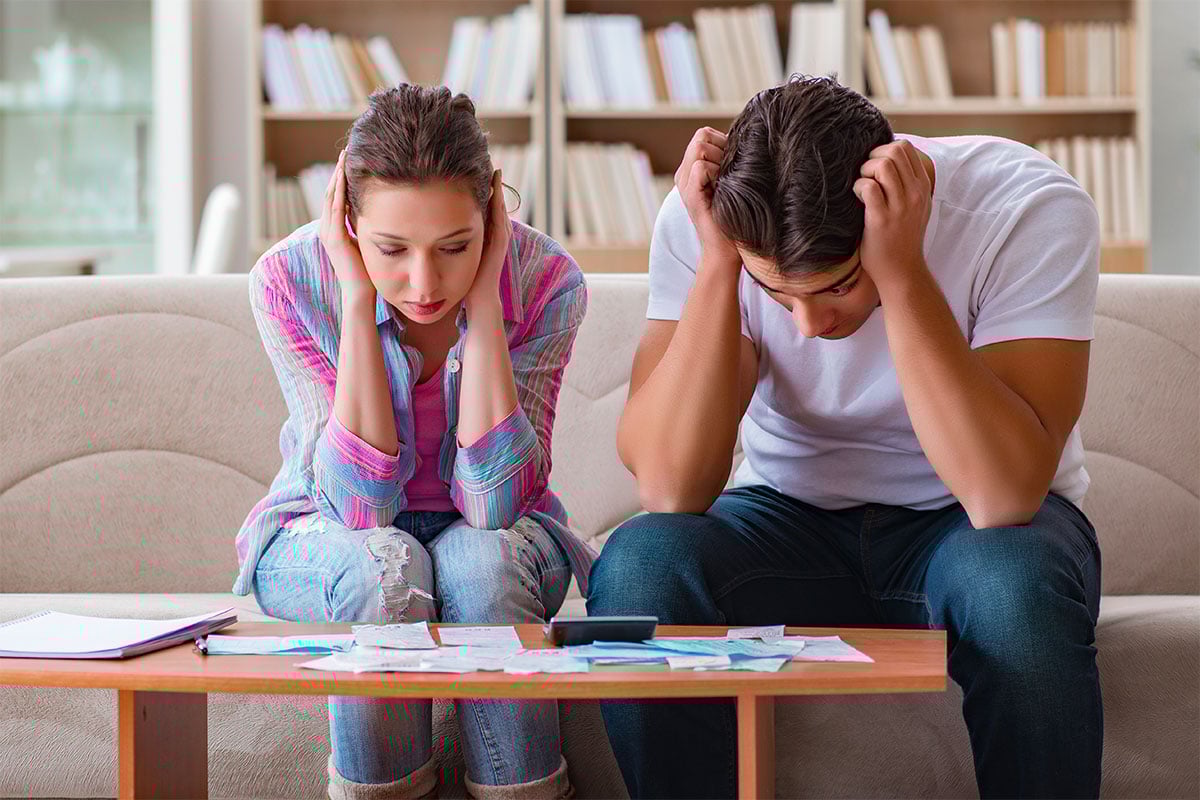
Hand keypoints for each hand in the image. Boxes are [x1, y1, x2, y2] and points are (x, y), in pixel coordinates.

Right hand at [319, 149, 374, 304]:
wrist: (361, 294)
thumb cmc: (368, 272)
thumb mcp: (366, 241)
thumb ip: (366, 226)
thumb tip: (377, 211)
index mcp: (333, 229)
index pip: (337, 196)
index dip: (342, 177)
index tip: (351, 159)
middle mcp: (326, 228)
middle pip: (331, 191)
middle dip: (339, 170)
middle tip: (346, 150)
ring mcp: (327, 232)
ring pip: (331, 196)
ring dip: (338, 175)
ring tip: (344, 156)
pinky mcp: (333, 238)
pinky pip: (336, 208)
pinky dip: (340, 191)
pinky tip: (346, 177)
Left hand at [464, 168, 508, 312]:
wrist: (479, 299)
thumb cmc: (464, 280)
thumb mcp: (455, 253)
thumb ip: (450, 240)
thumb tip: (430, 227)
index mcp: (484, 235)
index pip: (483, 207)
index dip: (479, 190)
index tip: (472, 171)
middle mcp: (495, 234)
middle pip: (493, 202)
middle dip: (491, 184)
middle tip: (487, 161)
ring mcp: (500, 237)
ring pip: (499, 206)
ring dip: (497, 188)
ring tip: (492, 168)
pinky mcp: (501, 241)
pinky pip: (500, 216)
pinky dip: (498, 200)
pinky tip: (494, 186)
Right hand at [674, 127, 740, 270]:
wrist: (726, 250)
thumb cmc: (736, 217)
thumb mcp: (732, 182)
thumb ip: (729, 161)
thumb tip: (744, 138)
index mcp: (692, 170)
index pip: (704, 134)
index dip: (722, 140)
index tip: (735, 161)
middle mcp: (684, 174)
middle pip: (701, 136)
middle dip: (722, 147)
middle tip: (732, 171)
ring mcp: (684, 184)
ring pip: (700, 147)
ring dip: (720, 160)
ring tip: (727, 181)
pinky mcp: (689, 195)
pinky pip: (700, 166)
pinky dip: (716, 172)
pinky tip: (723, 189)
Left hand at [853, 140, 932, 292]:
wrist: (902, 271)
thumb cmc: (901, 237)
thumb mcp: (915, 206)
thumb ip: (907, 183)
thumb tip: (886, 157)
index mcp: (922, 186)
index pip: (906, 148)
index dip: (884, 149)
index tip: (874, 166)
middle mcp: (915, 193)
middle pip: (894, 151)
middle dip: (873, 156)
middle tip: (865, 174)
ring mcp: (900, 206)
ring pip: (883, 165)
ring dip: (865, 170)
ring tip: (862, 186)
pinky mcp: (882, 219)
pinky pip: (869, 187)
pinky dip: (858, 187)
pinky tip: (857, 198)